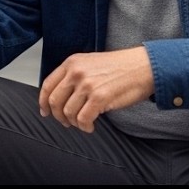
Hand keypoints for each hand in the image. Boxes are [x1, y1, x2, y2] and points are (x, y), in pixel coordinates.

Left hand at [37, 46, 154, 132]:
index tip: (45, 111)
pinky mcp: (100, 97)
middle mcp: (76, 72)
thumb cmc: (121, 67)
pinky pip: (83, 119)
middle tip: (67, 122)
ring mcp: (87, 84)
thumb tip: (61, 96)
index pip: (47, 85)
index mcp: (72, 62)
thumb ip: (74, 75)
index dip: (43, 102)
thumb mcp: (90, 63)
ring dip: (74, 123)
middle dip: (59, 116)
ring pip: (68, 112)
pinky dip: (85, 127)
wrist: (144, 66)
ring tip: (84, 123)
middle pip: (54, 101)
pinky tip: (91, 126)